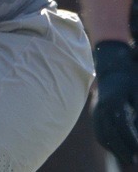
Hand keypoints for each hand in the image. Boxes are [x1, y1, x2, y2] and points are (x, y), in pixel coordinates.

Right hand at [93, 41, 137, 164]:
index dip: (131, 142)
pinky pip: (99, 131)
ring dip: (114, 149)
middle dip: (123, 150)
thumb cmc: (130, 81)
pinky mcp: (95, 113)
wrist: (112, 68)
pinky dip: (107, 142)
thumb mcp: (137, 94)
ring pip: (102, 134)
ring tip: (127, 158)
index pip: (123, 127)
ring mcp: (96, 111)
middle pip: (111, 134)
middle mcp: (102, 108)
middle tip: (134, 161)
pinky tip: (117, 149)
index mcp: (113, 103)